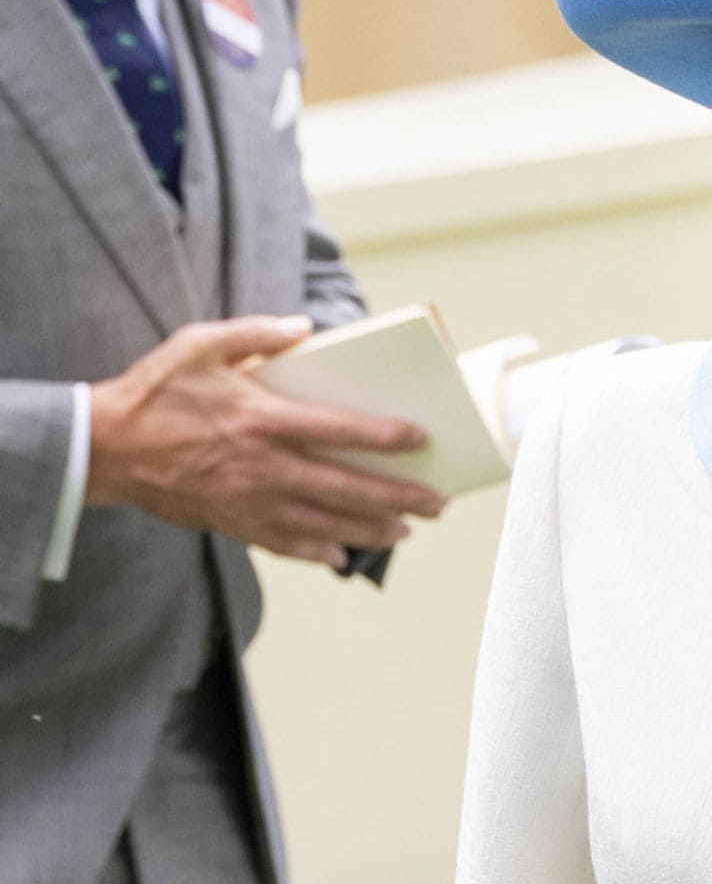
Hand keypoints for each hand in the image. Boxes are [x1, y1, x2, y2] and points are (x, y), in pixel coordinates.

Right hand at [87, 315, 446, 568]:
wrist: (102, 447)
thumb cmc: (155, 391)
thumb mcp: (199, 345)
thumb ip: (255, 334)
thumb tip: (305, 327)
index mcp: (259, 419)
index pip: (337, 430)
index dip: (383, 436)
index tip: (420, 439)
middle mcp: (260, 465)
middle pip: (343, 487)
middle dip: (396, 498)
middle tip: (437, 504)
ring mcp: (246, 500)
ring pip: (321, 523)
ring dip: (368, 530)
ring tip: (406, 532)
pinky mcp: (229, 521)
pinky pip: (281, 544)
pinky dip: (314, 552)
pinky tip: (342, 556)